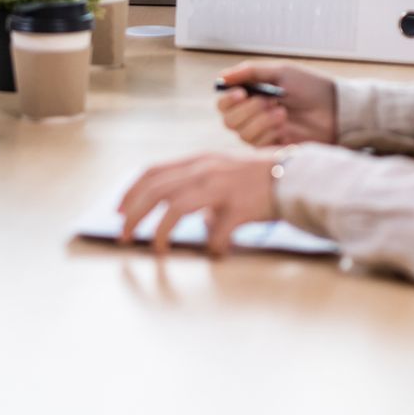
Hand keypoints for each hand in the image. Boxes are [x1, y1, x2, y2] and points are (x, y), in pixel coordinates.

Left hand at [116, 150, 278, 255]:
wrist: (296, 177)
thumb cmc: (258, 179)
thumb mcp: (223, 174)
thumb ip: (200, 191)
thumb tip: (193, 222)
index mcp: (198, 161)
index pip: (152, 172)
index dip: (130, 192)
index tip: (118, 211)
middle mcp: (205, 170)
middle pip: (157, 190)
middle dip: (133, 213)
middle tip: (123, 235)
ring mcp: (221, 187)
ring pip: (177, 206)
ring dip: (161, 230)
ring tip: (155, 248)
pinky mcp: (239, 208)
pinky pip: (218, 232)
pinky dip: (212, 245)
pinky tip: (215, 253)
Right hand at [217, 60, 338, 146]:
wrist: (334, 110)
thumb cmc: (309, 87)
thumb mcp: (280, 72)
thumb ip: (250, 72)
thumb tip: (222, 77)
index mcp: (251, 96)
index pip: (224, 103)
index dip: (227, 99)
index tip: (242, 93)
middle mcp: (252, 116)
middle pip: (228, 120)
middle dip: (247, 110)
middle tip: (269, 101)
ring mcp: (262, 133)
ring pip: (242, 133)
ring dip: (261, 120)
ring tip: (282, 112)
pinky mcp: (272, 147)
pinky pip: (256, 144)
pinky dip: (268, 132)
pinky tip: (285, 125)